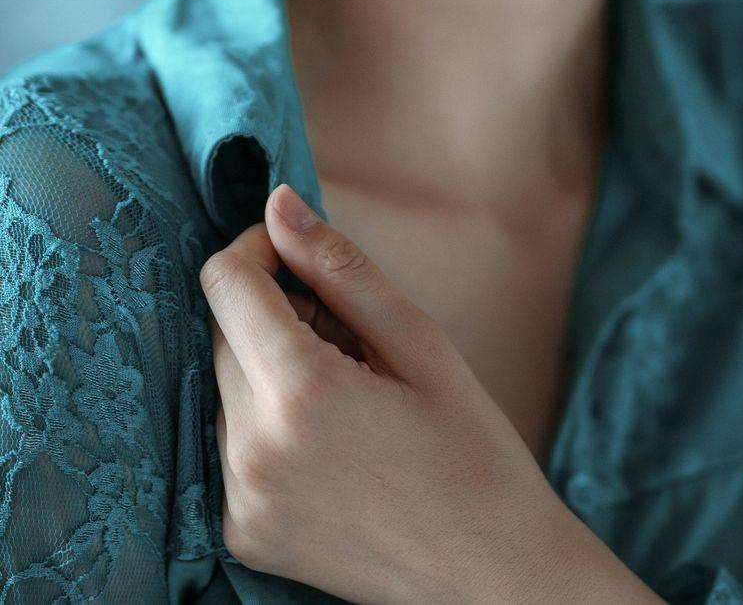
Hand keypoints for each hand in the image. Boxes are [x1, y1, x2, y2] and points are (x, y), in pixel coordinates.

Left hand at [199, 181, 588, 604]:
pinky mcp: (240, 533)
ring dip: (270, 364)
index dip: (259, 248)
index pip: (226, 283)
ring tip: (351, 387)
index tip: (302, 252)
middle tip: (352, 330)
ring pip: (224, 386)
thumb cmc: (471, 449)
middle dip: (274, 308)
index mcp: (299, 391)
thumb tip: (278, 204)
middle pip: (223, 333)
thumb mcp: (418, 341)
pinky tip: (336, 435)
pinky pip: (231, 444)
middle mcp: (250, 450)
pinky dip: (268, 419)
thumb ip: (339, 268)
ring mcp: (239, 500)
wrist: (490, 573)